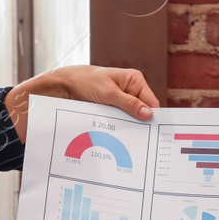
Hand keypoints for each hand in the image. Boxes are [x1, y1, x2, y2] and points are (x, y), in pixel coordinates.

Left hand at [6, 66, 159, 141]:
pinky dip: (120, 126)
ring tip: (128, 138)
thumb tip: (148, 113)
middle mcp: (130, 90)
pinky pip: (121, 120)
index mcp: (134, 80)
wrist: (64, 86)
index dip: (153, 116)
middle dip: (140, 123)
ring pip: (131, 117)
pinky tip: (118, 135)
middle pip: (142, 111)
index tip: (154, 131)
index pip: (151, 102)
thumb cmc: (85, 81)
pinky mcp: (112, 108)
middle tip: (141, 139)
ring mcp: (121, 100)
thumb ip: (129, 103)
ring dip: (129, 126)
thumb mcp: (108, 93)